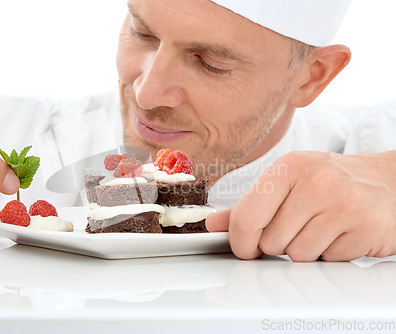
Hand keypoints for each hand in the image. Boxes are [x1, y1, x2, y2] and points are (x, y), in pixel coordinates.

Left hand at [206, 151, 395, 261]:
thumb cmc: (329, 181)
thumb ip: (248, 205)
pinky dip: (329, 254)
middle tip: (296, 227)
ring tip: (319, 228)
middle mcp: (317, 182)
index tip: (246, 247)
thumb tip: (212, 223)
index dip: (240, 242)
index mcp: (289, 168)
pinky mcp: (367, 228)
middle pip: (270, 242)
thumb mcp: (286, 183)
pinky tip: (339, 233)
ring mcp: (345, 205)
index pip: (246, 218)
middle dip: (278, 243)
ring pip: (297, 255)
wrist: (386, 181)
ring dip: (304, 250)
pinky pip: (328, 260)